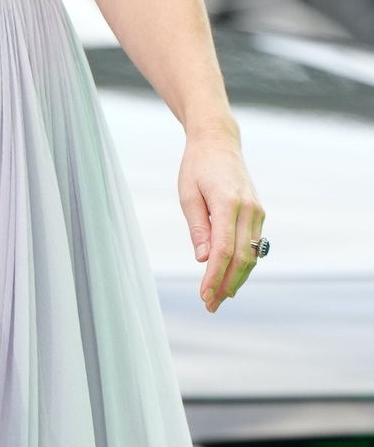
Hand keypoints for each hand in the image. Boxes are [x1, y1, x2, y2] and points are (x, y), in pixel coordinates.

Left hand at [178, 124, 264, 312]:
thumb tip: (204, 259)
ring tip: (219, 298)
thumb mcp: (188, 194)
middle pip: (241, 258)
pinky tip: (230, 277)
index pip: (224, 249)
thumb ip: (198, 227)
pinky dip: (243, 264)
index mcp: (228, 202)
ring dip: (237, 279)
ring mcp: (257, 211)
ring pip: (252, 255)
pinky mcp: (259, 213)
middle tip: (209, 305)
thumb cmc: (197, 166)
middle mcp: (249, 208)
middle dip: (226, 285)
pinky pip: (254, 245)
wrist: (218, 141)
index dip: (215, 276)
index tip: (204, 295)